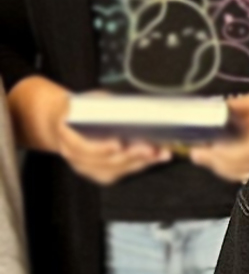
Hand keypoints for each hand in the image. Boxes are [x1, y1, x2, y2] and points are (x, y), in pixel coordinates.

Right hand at [55, 99, 170, 184]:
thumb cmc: (78, 109)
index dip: (101, 148)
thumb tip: (131, 108)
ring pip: (117, 169)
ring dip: (142, 161)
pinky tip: (157, 157)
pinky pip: (122, 172)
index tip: (118, 144)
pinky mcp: (101, 173)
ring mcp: (87, 167)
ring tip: (160, 153)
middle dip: (131, 155)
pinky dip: (142, 164)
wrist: (63, 121)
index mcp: (66, 134)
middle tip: (151, 148)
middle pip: (106, 161)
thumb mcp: (89, 100)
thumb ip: (105, 105)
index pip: (82, 147)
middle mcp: (74, 155)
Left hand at [190, 87, 248, 182]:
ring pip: (242, 175)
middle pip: (239, 168)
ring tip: (206, 156)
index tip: (199, 150)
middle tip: (196, 153)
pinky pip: (247, 177)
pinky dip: (233, 171)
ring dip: (222, 168)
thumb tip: (204, 117)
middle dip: (215, 162)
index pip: (242, 153)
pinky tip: (223, 162)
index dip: (219, 155)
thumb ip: (230, 111)